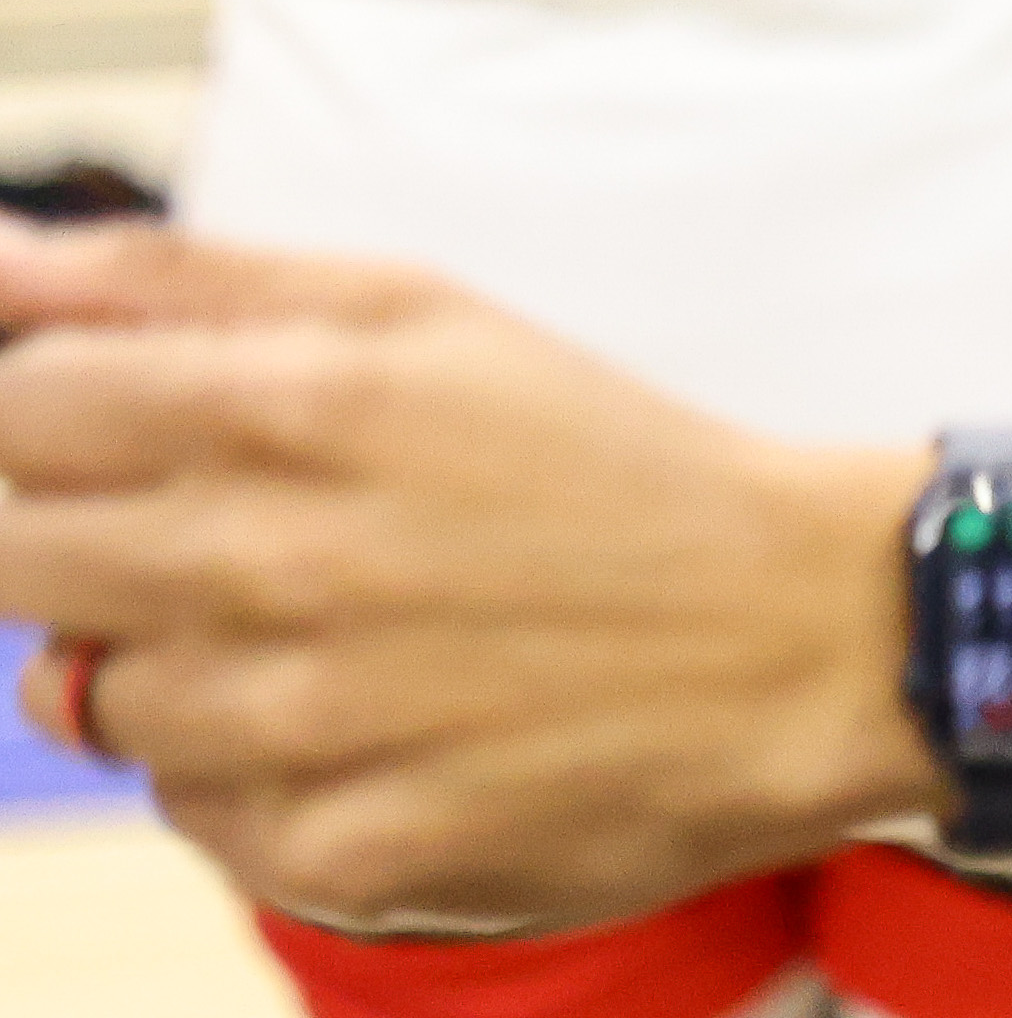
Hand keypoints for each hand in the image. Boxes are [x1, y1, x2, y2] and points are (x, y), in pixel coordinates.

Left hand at [0, 220, 930, 932]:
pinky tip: (372, 724)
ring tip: (333, 637)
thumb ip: (184, 283)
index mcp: (293, 403)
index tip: (114, 438)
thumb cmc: (614, 467)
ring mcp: (296, 722)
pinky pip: (194, 813)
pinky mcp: (333, 854)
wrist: (805, 638)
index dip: (49, 422)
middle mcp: (270, 562)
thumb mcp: (423, 316)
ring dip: (181, 666)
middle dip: (86, 543)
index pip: (18, 406)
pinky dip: (256, 772)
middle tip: (222, 538)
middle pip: (16, 558)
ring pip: (96, 700)